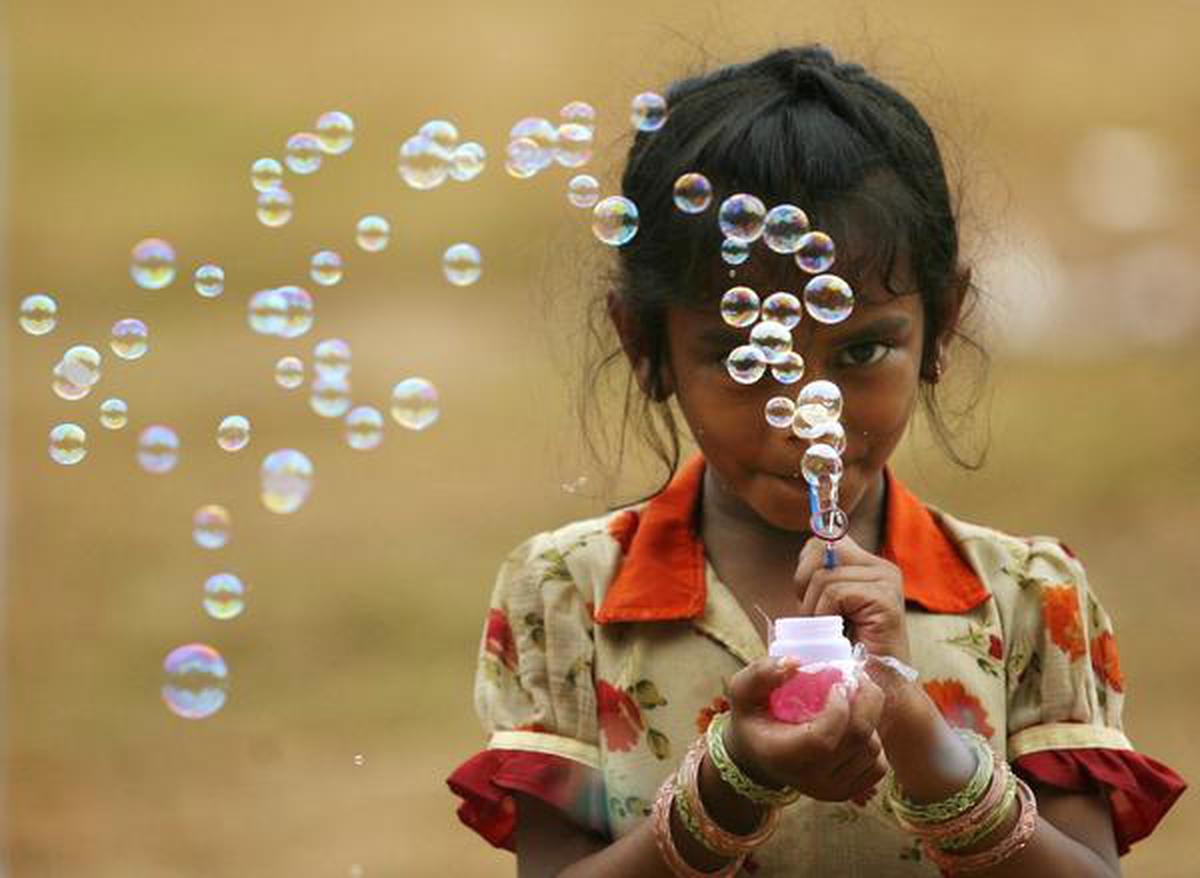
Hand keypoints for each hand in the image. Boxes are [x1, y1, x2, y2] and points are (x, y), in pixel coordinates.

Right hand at [723, 656, 889, 801]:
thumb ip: (762, 673)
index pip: (823, 738)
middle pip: (857, 740)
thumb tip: (795, 663)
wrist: (758, 756)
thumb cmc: (753, 718)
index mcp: (783, 756)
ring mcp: (832, 790)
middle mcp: (810, 779)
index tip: (837, 683)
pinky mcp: (848, 793)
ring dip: (869, 719)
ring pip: (871, 749)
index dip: (839, 708)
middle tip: (858, 679)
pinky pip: (878, 765)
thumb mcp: (743, 691)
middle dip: (866, 702)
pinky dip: (873, 740)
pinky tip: (854, 725)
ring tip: (853, 701)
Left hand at [794, 535, 910, 664]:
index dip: (805, 567)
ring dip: (813, 609)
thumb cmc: (849, 654)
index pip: (823, 540)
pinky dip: (824, 616)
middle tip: (815, 617)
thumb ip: (820, 582)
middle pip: (819, 548)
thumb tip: (802, 558)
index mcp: (868, 566)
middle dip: (804, 584)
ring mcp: (886, 581)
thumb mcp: (829, 609)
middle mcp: (881, 567)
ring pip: (824, 577)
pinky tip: (836, 635)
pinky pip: (834, 593)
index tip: (809, 599)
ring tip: (827, 632)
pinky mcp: (885, 598)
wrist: (880, 691)